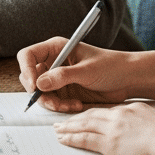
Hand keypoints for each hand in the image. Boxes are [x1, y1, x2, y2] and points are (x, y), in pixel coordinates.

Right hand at [17, 40, 154, 112]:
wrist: (128, 79)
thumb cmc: (111, 66)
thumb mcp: (87, 70)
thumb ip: (62, 76)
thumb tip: (40, 84)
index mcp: (56, 48)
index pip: (28, 56)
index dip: (26, 70)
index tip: (35, 86)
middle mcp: (54, 62)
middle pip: (30, 77)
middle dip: (39, 92)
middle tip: (52, 101)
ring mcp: (58, 77)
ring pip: (41, 93)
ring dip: (51, 102)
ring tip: (68, 105)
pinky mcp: (65, 91)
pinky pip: (53, 101)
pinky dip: (60, 106)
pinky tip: (76, 105)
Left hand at [52, 101, 154, 154]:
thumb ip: (146, 124)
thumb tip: (144, 132)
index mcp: (132, 109)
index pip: (106, 111)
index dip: (92, 113)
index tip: (84, 115)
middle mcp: (119, 115)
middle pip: (91, 115)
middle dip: (75, 118)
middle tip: (62, 120)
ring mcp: (113, 128)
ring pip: (84, 125)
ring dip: (69, 127)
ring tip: (57, 129)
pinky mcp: (110, 143)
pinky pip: (85, 139)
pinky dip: (72, 138)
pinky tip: (63, 139)